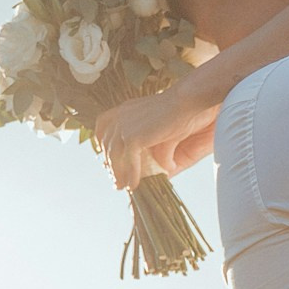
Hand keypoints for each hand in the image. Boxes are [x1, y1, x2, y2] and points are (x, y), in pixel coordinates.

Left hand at [97, 79, 218, 189]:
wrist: (185, 101)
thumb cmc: (178, 110)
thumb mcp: (157, 123)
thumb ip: (151, 138)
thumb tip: (162, 163)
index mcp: (123, 109)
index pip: (102, 127)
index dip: (103, 143)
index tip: (108, 157)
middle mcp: (119, 117)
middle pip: (107, 145)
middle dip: (110, 164)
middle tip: (116, 180)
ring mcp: (124, 127)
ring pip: (114, 156)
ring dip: (118, 173)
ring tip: (123, 186)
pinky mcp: (133, 137)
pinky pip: (129, 161)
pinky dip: (131, 175)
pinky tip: (134, 185)